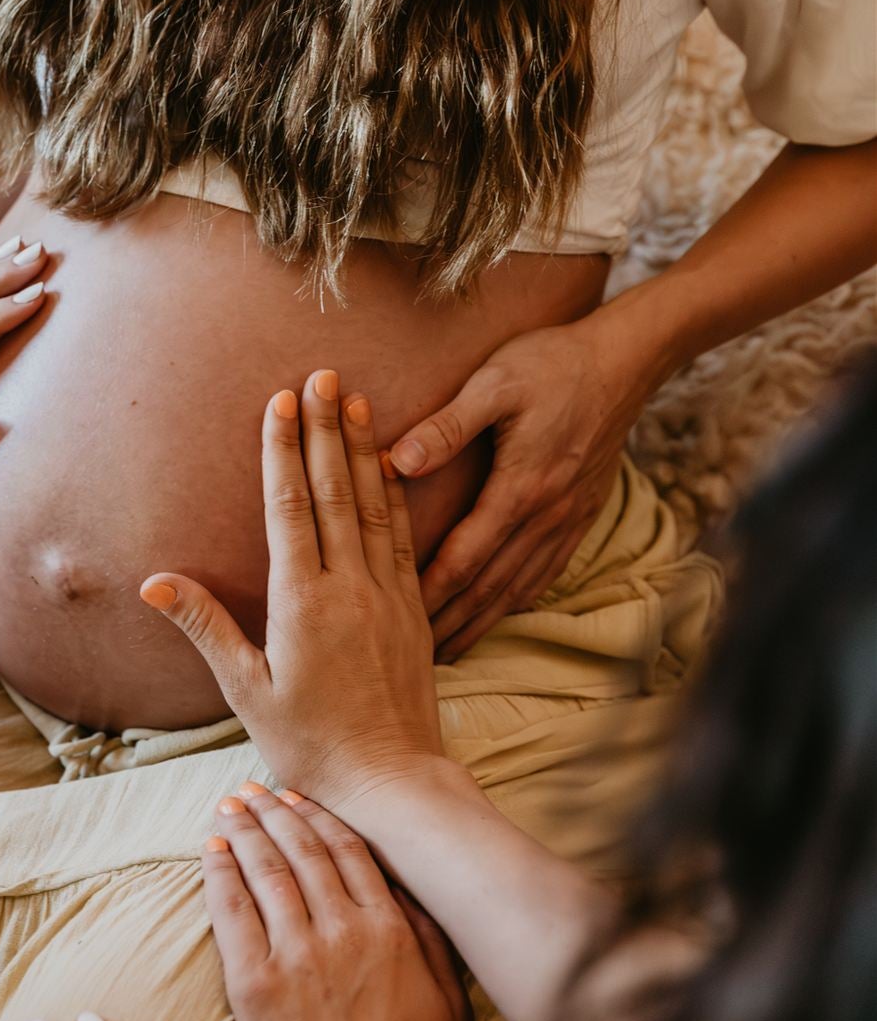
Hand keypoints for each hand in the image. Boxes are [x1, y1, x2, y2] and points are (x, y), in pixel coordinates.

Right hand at [140, 371, 439, 813]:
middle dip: (327, 428)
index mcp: (303, 604)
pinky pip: (404, 537)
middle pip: (336, 491)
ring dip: (365, 449)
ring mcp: (388, 596)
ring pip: (375, 505)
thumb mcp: (245, 691)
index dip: (284, 450)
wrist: (391, 782)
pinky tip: (393, 464)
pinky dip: (396, 494)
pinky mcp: (415, 610)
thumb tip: (153, 583)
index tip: (281, 401)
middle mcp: (350, 588)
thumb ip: (205, 628)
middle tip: (324, 373)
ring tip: (359, 399)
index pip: (291, 509)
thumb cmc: (310, 744)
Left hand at [203, 786, 468, 1020]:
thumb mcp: (451, 1007)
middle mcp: (344, 930)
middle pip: (302, 851)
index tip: (300, 799)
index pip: (350, 852)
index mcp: (393, 932)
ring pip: (266, 870)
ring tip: (229, 807)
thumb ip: (433, 943)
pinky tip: (209, 849)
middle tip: (253, 790)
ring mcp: (296, 954)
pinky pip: (231, 910)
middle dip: (275, 813)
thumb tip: (413, 894)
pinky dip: (219, 872)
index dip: (320, 818)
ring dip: (244, 831)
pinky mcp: (254, 983)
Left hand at [387, 313, 652, 658]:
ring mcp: (568, 520)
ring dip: (483, 622)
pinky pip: (545, 572)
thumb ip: (445, 426)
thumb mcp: (493, 383)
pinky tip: (501, 614)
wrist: (624, 360)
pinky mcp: (581, 516)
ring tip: (450, 652)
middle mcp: (547, 516)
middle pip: (490, 587)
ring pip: (519, 587)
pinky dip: (518, 600)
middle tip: (414, 660)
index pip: (466, 558)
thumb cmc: (551, 364)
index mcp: (520, 489)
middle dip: (452, 625)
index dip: (431, 594)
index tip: (399, 620)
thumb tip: (396, 462)